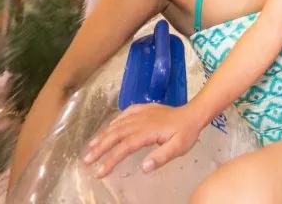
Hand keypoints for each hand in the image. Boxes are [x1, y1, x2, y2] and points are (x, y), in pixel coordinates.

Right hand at [83, 103, 204, 176]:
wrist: (193, 113)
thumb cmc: (186, 132)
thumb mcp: (179, 147)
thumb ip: (162, 157)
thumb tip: (144, 167)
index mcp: (148, 131)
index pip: (125, 146)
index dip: (111, 159)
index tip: (100, 172)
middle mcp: (141, 120)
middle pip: (116, 134)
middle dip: (100, 148)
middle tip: (87, 161)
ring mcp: (141, 113)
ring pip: (118, 124)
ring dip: (103, 135)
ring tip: (91, 147)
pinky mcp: (144, 108)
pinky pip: (125, 114)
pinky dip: (114, 121)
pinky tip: (108, 128)